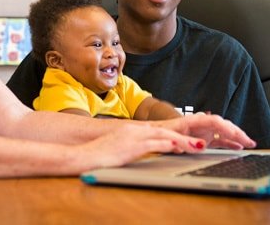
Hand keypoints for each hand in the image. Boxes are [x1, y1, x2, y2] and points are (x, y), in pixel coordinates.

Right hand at [79, 122, 207, 169]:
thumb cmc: (101, 155)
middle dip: (184, 137)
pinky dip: (166, 144)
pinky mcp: (130, 146)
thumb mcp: (121, 149)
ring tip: (198, 146)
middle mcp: (134, 130)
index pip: (159, 130)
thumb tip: (147, 151)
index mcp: (132, 130)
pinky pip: (152, 144)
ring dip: (182, 141)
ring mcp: (132, 136)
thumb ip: (134, 147)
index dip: (176, 135)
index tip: (190, 141)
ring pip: (163, 136)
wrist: (85, 156)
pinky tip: (177, 147)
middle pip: (165, 131)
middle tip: (201, 143)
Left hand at [152, 114, 255, 149]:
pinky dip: (229, 142)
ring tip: (248, 143)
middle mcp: (199, 124)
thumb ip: (184, 141)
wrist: (151, 133)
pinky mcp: (201, 138)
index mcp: (192, 121)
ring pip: (222, 132)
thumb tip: (200, 145)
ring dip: (235, 136)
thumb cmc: (159, 132)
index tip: (235, 135)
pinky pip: (218, 140)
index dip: (225, 127)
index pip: (213, 121)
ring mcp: (201, 131)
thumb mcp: (170, 136)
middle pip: (221, 125)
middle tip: (248, 141)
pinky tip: (238, 146)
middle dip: (235, 132)